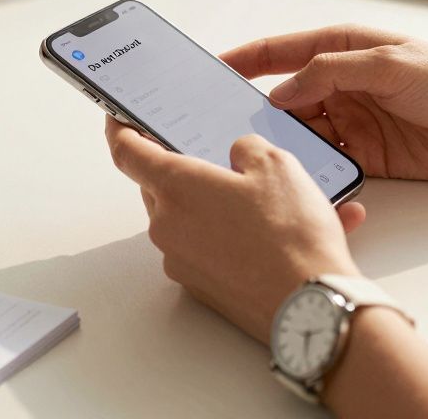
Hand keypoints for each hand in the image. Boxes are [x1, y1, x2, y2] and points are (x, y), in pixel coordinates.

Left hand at [105, 117, 364, 343]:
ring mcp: (180, 261)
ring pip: (185, 219)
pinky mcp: (198, 287)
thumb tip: (238, 157)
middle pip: (159, 187)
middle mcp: (167, 225)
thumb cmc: (291, 236)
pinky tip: (275, 235)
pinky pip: (206, 249)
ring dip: (213, 206)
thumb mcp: (277, 165)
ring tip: (268, 203)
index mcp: (176, 187)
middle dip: (182, 172)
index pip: (127, 152)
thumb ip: (246, 149)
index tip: (117, 120)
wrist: (310, 307)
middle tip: (214, 161)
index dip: (119, 130)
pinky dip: (230, 238)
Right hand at [222, 25, 427, 180]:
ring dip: (283, 144)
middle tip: (222, 124)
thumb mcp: (388, 64)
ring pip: (302, 134)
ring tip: (254, 155)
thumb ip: (330, 74)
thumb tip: (281, 93)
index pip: (283, 52)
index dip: (246, 59)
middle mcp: (345, 86)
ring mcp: (355, 123)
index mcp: (347, 50)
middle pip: (286, 98)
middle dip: (256, 110)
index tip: (213, 68)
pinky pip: (328, 164)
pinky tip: (295, 177)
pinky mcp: (369, 158)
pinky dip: (310, 170)